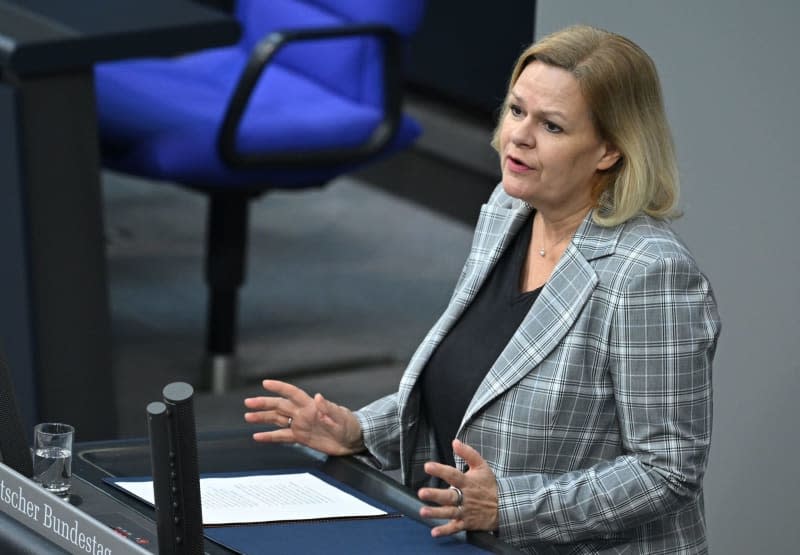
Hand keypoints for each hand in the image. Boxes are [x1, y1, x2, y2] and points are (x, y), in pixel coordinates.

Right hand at [243, 379, 363, 455]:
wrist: (353, 441)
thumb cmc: (350, 426)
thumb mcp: (341, 417)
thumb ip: (328, 408)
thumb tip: (318, 397)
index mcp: (312, 406)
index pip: (293, 393)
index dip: (280, 388)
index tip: (266, 383)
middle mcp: (303, 413)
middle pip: (280, 406)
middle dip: (264, 404)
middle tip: (249, 403)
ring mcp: (301, 425)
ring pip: (278, 420)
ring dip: (263, 418)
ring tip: (248, 417)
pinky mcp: (301, 437)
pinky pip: (282, 436)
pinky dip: (270, 437)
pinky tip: (258, 436)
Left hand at [417, 439, 497, 536]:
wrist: (504, 506)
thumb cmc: (489, 485)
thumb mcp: (482, 466)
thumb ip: (468, 453)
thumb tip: (455, 442)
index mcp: (468, 483)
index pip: (453, 475)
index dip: (440, 470)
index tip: (427, 466)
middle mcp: (465, 498)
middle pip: (449, 496)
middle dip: (435, 495)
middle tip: (422, 493)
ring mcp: (465, 511)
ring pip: (449, 513)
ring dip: (436, 513)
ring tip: (423, 512)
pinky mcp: (466, 523)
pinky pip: (455, 528)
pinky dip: (445, 531)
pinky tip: (434, 532)